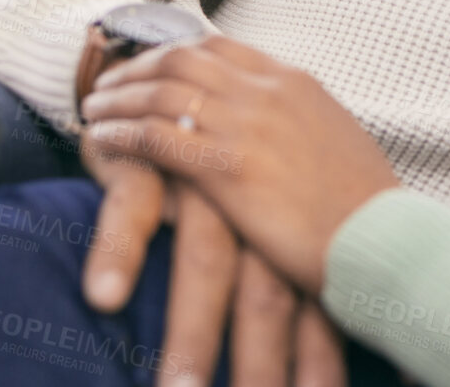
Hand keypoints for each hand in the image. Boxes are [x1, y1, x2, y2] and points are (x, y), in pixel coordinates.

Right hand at [80, 124, 347, 385]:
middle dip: (265, 362)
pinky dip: (118, 252)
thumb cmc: (219, 172)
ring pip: (204, 261)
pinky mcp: (146, 163)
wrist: (165, 89)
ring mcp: (202, 182)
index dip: (323, 357)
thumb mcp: (262, 215)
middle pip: (267, 292)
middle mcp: (254, 202)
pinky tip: (106, 297)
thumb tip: (343, 330)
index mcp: (289, 218)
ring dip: (194, 335)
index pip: (315, 298)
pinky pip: (132, 211)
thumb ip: (288, 271)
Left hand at [81, 37, 400, 293]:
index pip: (219, 46)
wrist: (382, 238)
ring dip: (120, 97)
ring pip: (162, 90)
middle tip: (108, 83)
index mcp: (295, 82)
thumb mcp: (337, 140)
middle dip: (137, 68)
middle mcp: (268, 91)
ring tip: (93, 109)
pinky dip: (123, 134)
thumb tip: (287, 127)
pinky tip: (102, 140)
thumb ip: (303, 122)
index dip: (174, 52)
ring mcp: (247, 125)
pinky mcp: (228, 168)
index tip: (149, 65)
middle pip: (182, 59)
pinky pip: (158, 137)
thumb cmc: (365, 205)